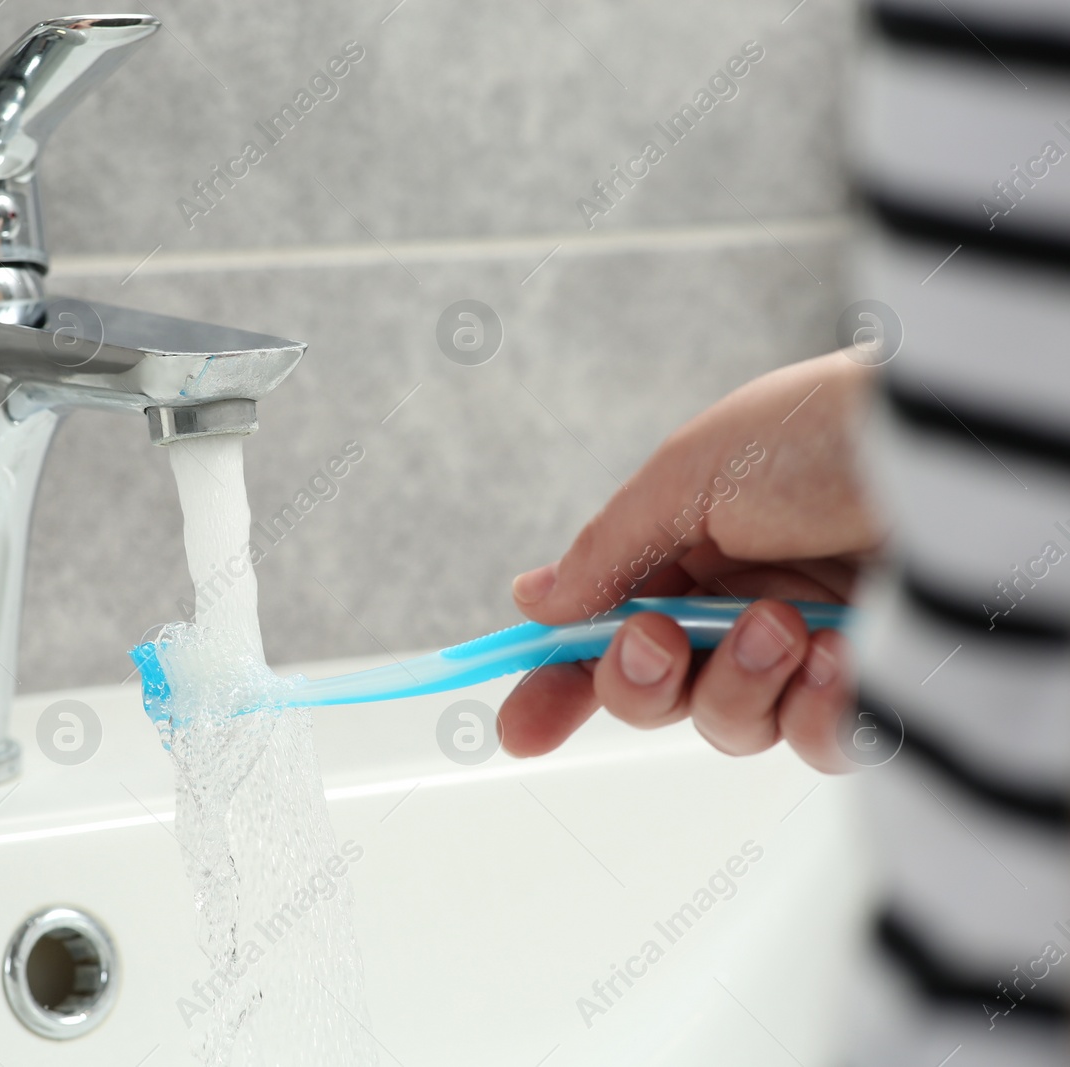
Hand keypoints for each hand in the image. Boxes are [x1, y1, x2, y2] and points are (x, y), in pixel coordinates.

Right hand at [498, 352, 884, 772]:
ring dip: (740, 683)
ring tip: (788, 623)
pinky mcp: (877, 688)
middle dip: (639, 679)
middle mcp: (742, 605)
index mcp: (690, 552)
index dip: (559, 683)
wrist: (961, 451)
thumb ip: (608, 550)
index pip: (605, 634)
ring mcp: (809, 651)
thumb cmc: (828, 431)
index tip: (520, 724)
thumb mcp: (692, 473)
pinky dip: (818, 712)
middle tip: (659, 640)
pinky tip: (842, 656)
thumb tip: (532, 600)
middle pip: (654, 695)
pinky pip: (817, 746)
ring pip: (729, 726)